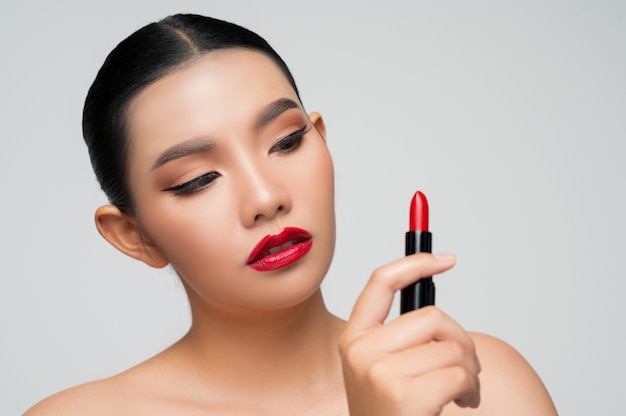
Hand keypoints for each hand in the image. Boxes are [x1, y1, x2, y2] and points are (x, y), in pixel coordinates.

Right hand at [339, 253, 480, 415]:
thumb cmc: (393, 413)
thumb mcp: (384, 370)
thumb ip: (402, 336)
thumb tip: (436, 299)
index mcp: (354, 338)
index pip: (381, 282)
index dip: (414, 263)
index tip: (446, 260)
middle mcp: (360, 350)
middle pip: (433, 316)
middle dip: (461, 341)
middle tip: (466, 367)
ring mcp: (378, 372)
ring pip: (452, 347)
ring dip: (470, 371)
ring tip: (463, 392)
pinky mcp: (403, 395)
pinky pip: (459, 373)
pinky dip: (471, 389)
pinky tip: (462, 404)